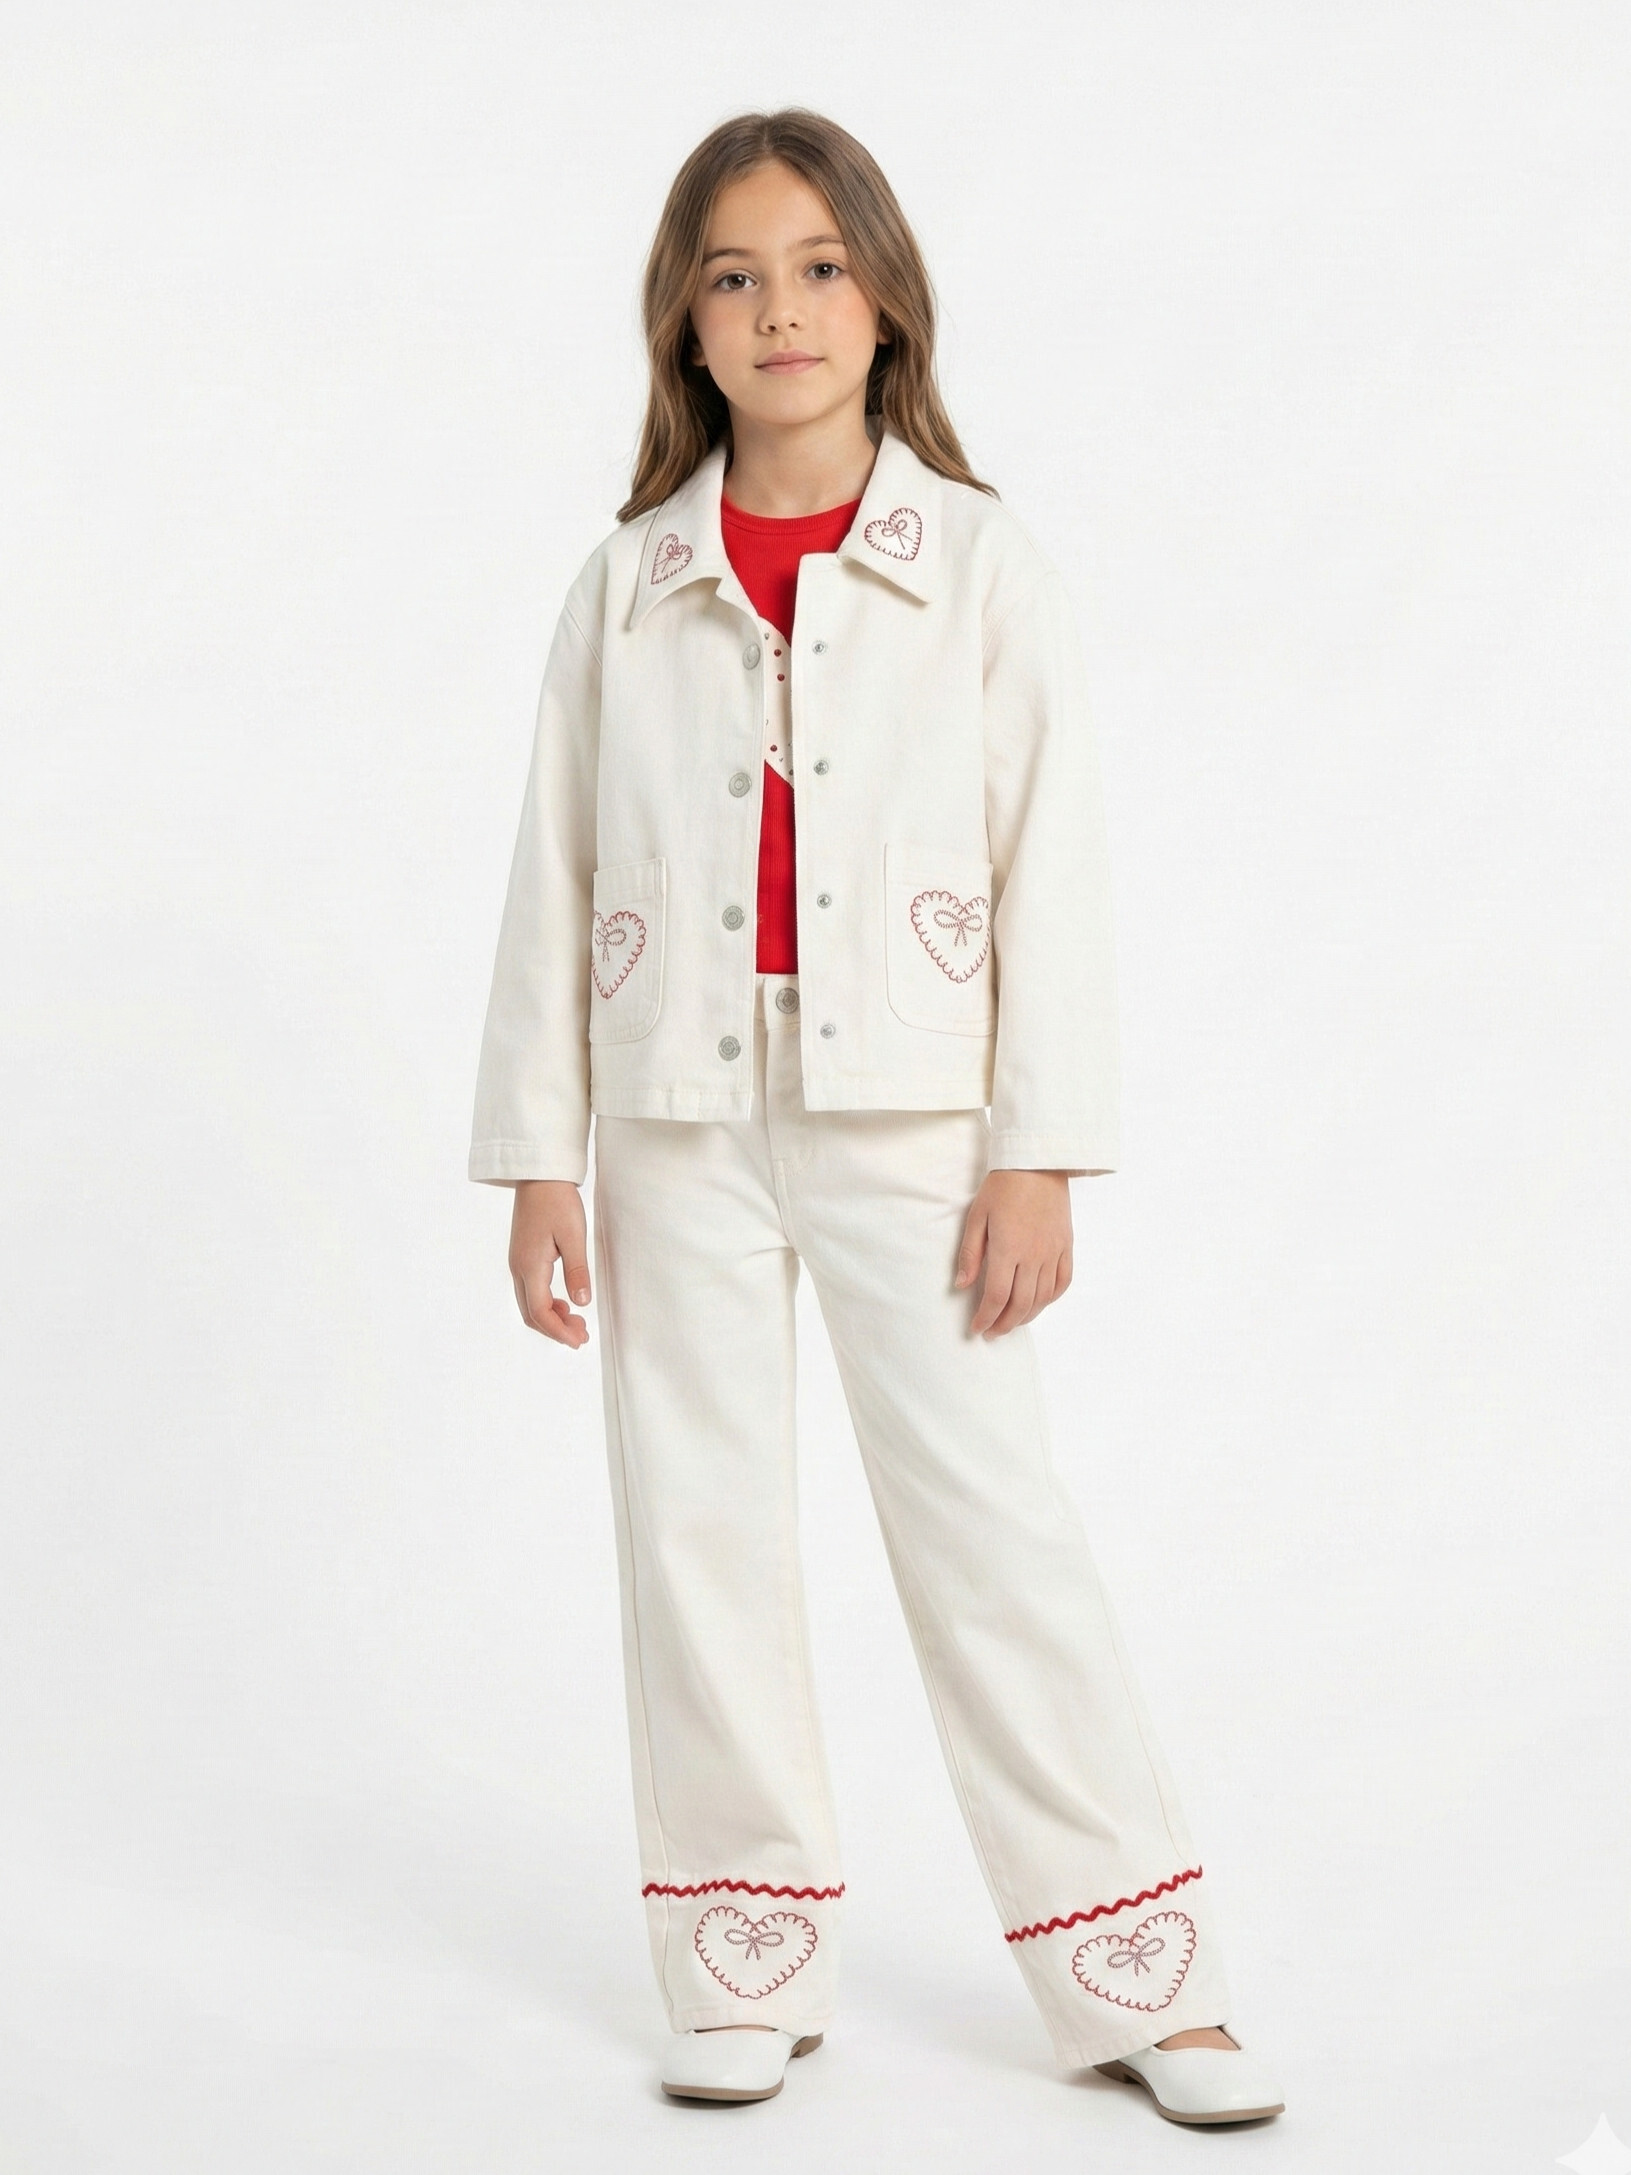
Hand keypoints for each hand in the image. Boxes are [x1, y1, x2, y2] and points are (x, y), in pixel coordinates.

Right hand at [509, 1180, 591, 1347]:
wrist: (539, 1175)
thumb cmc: (557, 1201)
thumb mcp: (574, 1235)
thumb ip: (577, 1270)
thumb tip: (581, 1303)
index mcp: (530, 1266)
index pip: (541, 1312)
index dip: (559, 1331)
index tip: (579, 1341)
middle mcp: (519, 1268)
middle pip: (531, 1314)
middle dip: (556, 1330)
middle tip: (582, 1335)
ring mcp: (518, 1262)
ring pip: (530, 1304)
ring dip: (551, 1318)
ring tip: (577, 1321)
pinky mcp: (523, 1256)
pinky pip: (531, 1291)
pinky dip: (547, 1304)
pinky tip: (565, 1302)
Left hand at [955, 1170, 1072, 1337]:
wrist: (1038, 1163)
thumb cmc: (1003, 1186)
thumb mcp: (977, 1216)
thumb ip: (970, 1254)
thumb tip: (962, 1285)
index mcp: (1008, 1249)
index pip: (997, 1297)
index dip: (986, 1318)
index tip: (977, 1328)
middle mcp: (1033, 1256)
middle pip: (1021, 1304)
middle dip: (1004, 1324)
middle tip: (992, 1333)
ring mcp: (1053, 1252)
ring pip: (1043, 1298)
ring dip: (1027, 1317)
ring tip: (1012, 1323)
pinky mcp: (1066, 1246)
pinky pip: (1063, 1281)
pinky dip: (1051, 1298)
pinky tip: (1039, 1303)